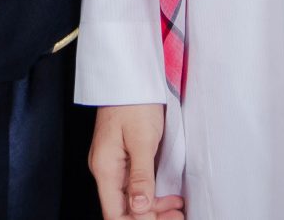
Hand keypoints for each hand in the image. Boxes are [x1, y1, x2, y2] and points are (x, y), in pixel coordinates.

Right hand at [88, 104, 183, 218]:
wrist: (129, 77)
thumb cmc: (134, 101)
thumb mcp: (142, 140)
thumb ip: (140, 176)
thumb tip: (140, 208)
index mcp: (105, 168)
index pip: (115, 214)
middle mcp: (106, 170)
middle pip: (124, 209)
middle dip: (150, 217)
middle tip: (178, 217)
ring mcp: (114, 164)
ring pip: (131, 200)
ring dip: (154, 209)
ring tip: (178, 209)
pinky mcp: (123, 158)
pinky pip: (135, 186)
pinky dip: (152, 194)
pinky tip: (169, 196)